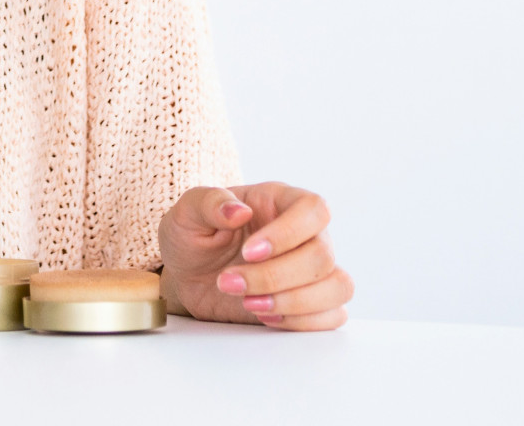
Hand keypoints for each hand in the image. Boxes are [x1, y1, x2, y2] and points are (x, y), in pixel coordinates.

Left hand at [159, 182, 352, 329]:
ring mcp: (313, 270)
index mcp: (280, 202)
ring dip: (294, 302)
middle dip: (274, 277)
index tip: (248, 252)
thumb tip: (239, 211)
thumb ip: (208, 204)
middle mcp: (306, 234)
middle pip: (322, 255)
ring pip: (338, 287)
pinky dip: (302, 322)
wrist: (187, 276)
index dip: (288, 233)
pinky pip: (334, 315)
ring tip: (249, 304)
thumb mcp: (186, 213)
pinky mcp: (312, 303)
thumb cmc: (191, 237)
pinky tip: (264, 317)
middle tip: (228, 282)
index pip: (313, 209)